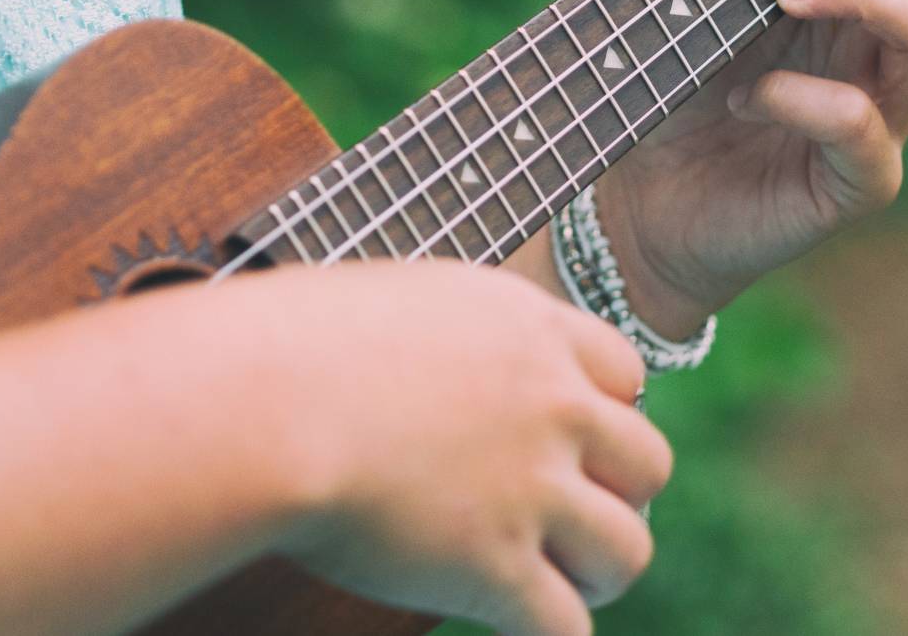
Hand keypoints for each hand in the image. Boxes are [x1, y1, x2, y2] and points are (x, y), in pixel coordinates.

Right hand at [271, 262, 670, 635]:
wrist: (259, 403)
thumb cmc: (286, 346)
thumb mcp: (395, 304)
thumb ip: (446, 340)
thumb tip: (433, 363)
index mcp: (527, 327)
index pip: (625, 374)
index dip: (601, 415)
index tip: (567, 445)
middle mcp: (551, 404)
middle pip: (649, 462)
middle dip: (617, 498)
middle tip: (569, 522)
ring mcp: (532, 487)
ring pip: (628, 550)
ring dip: (596, 574)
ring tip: (556, 585)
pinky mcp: (497, 565)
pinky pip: (566, 628)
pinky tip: (513, 629)